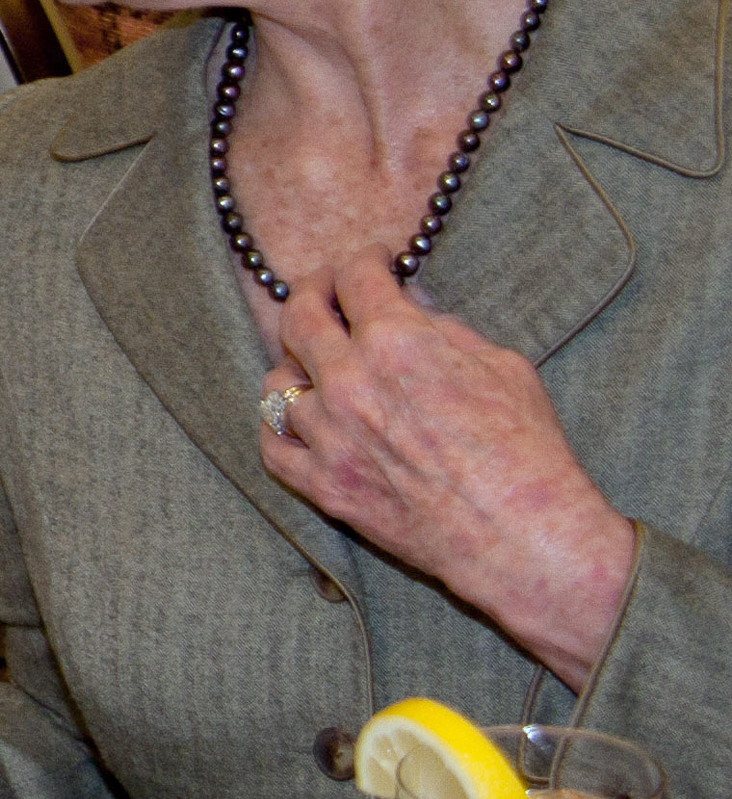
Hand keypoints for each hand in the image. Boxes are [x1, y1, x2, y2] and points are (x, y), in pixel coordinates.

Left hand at [260, 249, 637, 686]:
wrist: (521, 535)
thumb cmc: (526, 451)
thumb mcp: (503, 366)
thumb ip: (445, 331)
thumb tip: (411, 310)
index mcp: (398, 342)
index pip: (354, 278)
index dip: (362, 262)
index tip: (369, 264)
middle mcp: (350, 382)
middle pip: (298, 317)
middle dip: (312, 293)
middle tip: (325, 291)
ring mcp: (329, 436)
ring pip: (277, 383)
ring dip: (297, 367)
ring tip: (314, 365)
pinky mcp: (322, 485)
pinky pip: (271, 445)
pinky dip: (280, 426)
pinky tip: (298, 418)